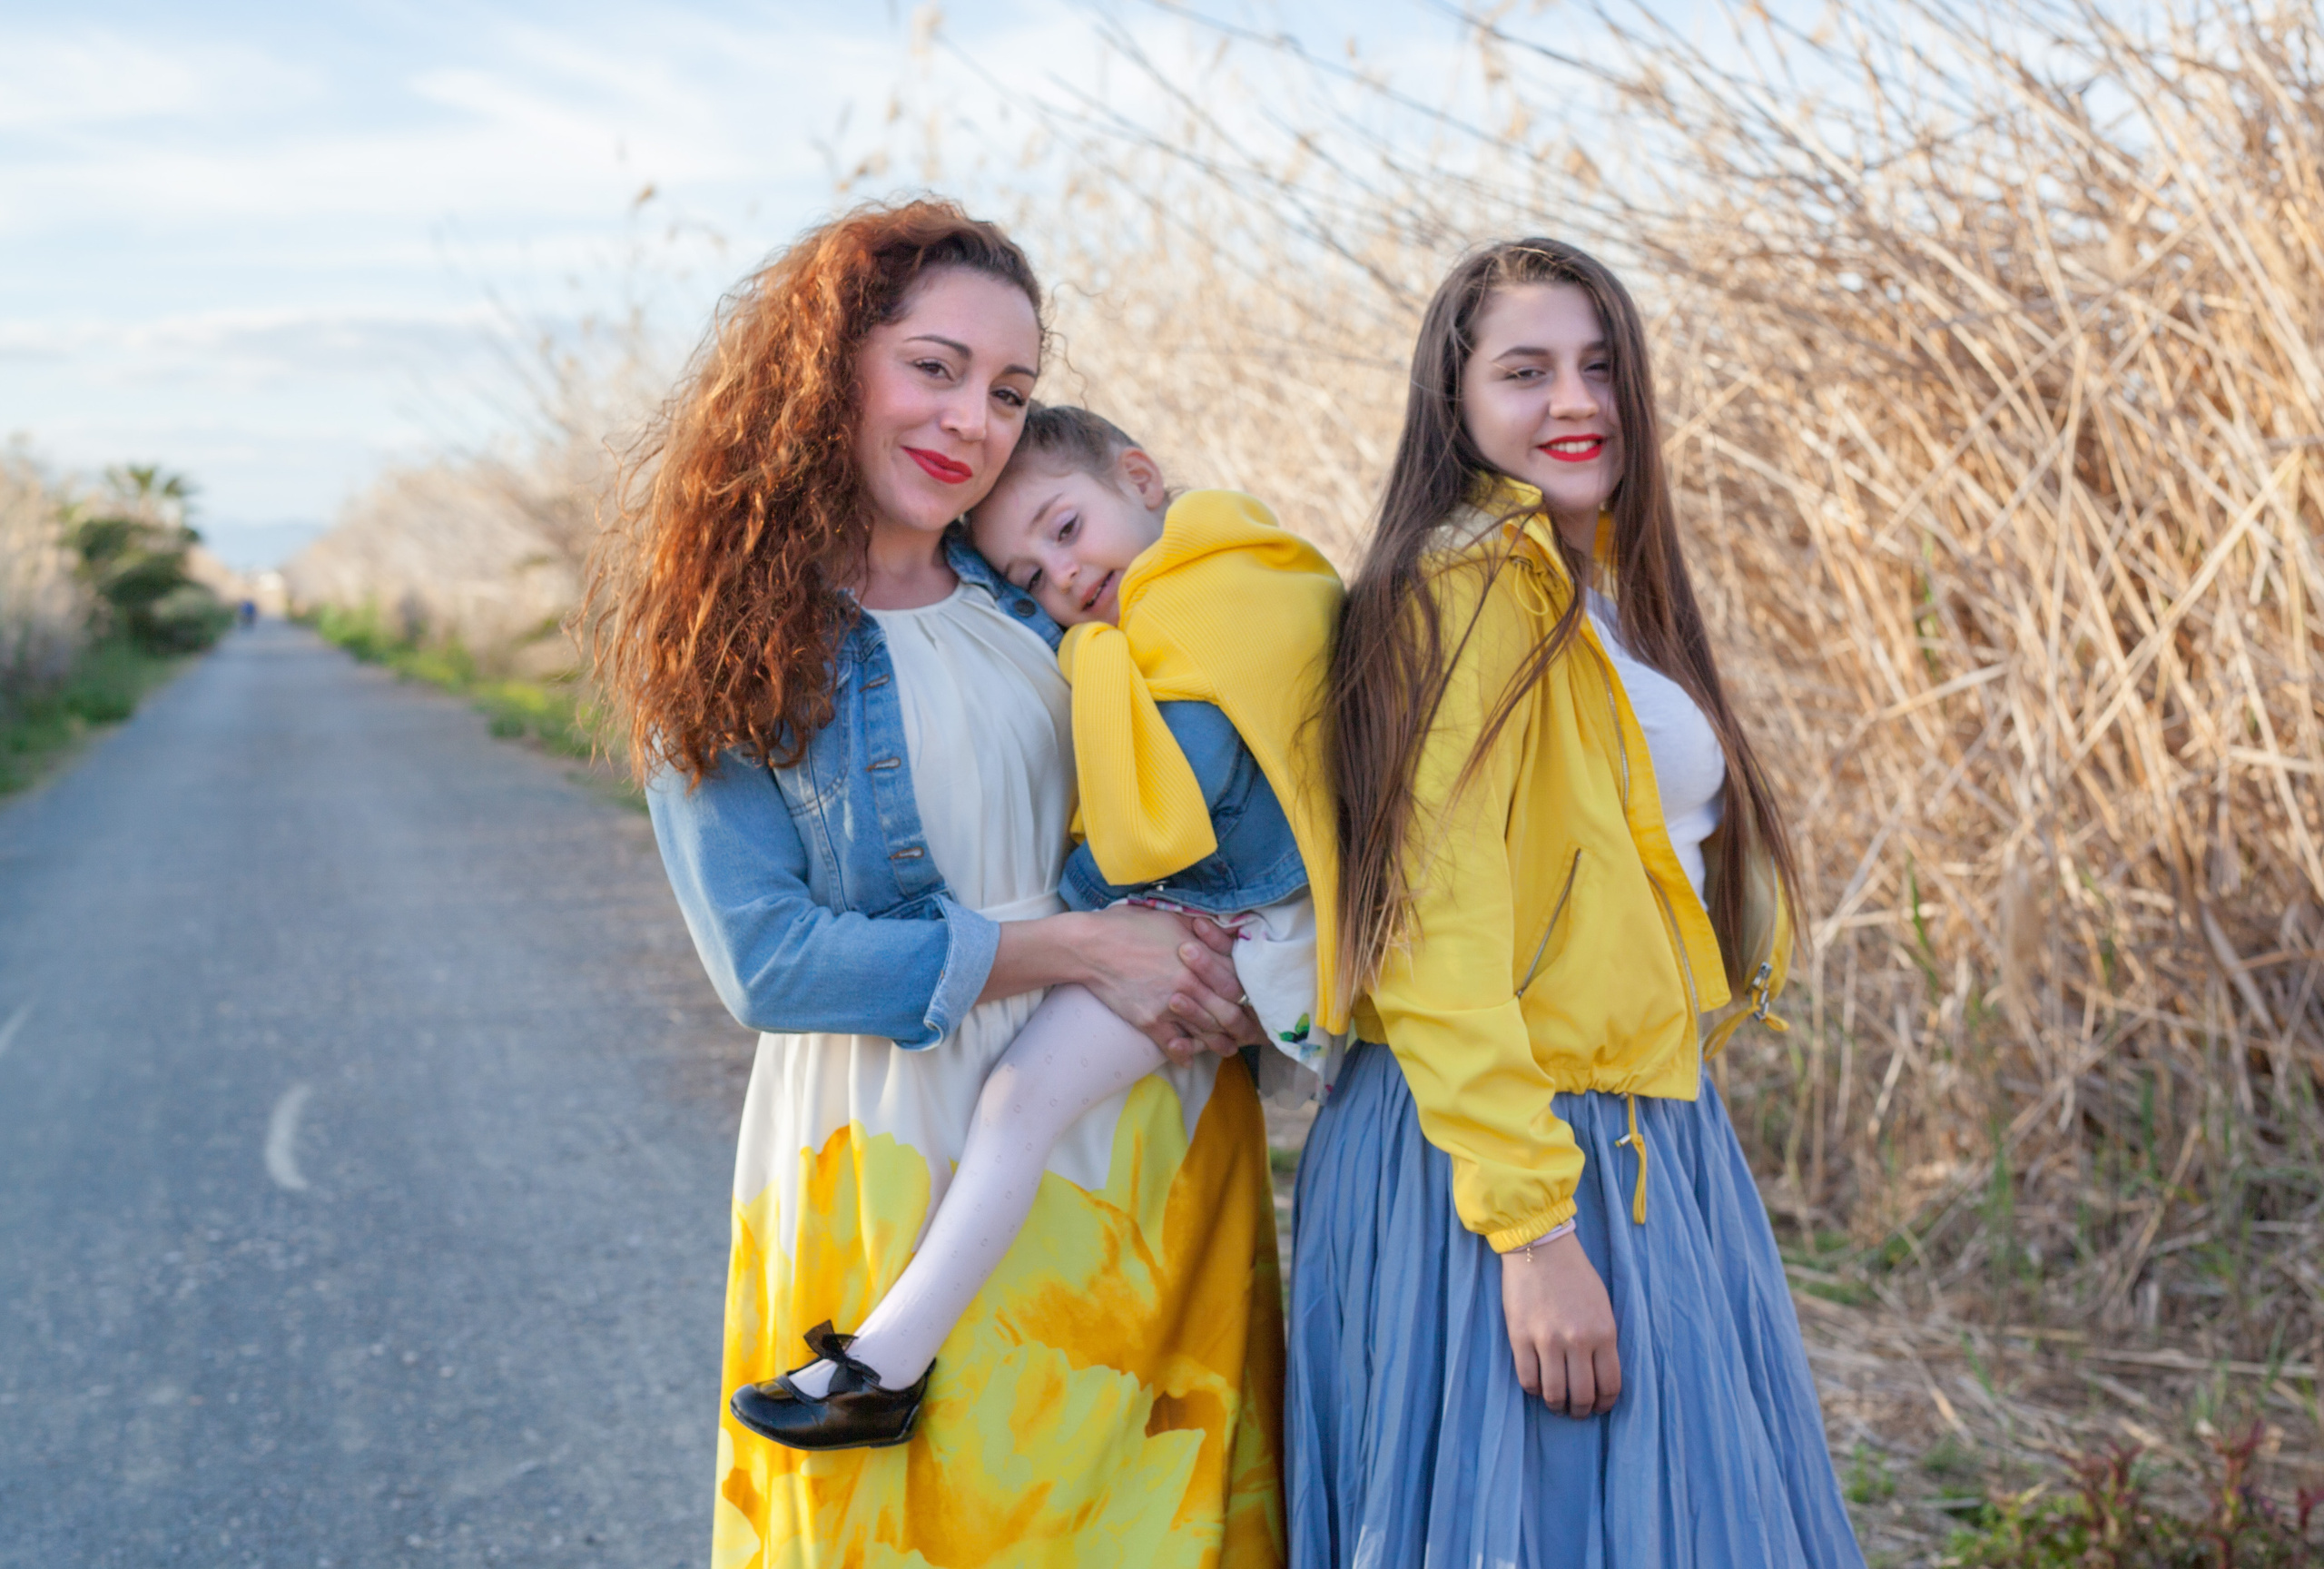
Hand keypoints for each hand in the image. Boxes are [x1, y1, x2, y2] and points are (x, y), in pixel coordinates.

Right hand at [1078, 906, 1254, 1061]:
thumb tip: (1230, 934)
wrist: (1092, 946)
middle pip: (1228, 1014)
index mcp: (1200, 958)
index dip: (1249, 996)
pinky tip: (1189, 1059)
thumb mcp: (1175, 918)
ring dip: (1220, 1044)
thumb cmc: (1132, 926)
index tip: (1255, 1004)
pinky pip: (1173, 1046)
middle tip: (1252, 1035)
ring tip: (1229, 1048)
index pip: (1237, 984)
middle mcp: (1190, 985)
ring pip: (1205, 1034)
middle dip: (1244, 1028)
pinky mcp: (1150, 1022)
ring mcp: (1170, 1006)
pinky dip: (1183, 1056)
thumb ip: (1205, 929)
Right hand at [1500, 1230, 1619, 1416]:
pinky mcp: (1521, 1337)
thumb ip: (1603, 1340)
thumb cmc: (1574, 1274)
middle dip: (1581, 1410)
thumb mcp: (1602, 1307)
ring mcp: (1547, 1340)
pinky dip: (1534, 1390)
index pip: (1610, 1385)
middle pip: (1583, 1395)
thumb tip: (1598, 1374)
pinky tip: (1537, 1385)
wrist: (1540, 1247)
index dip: (1605, 1404)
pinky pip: (1528, 1379)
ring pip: (1555, 1393)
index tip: (1599, 1407)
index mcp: (1604, 1333)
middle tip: (1576, 1411)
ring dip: (1557, 1405)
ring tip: (1556, 1404)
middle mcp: (1578, 1341)